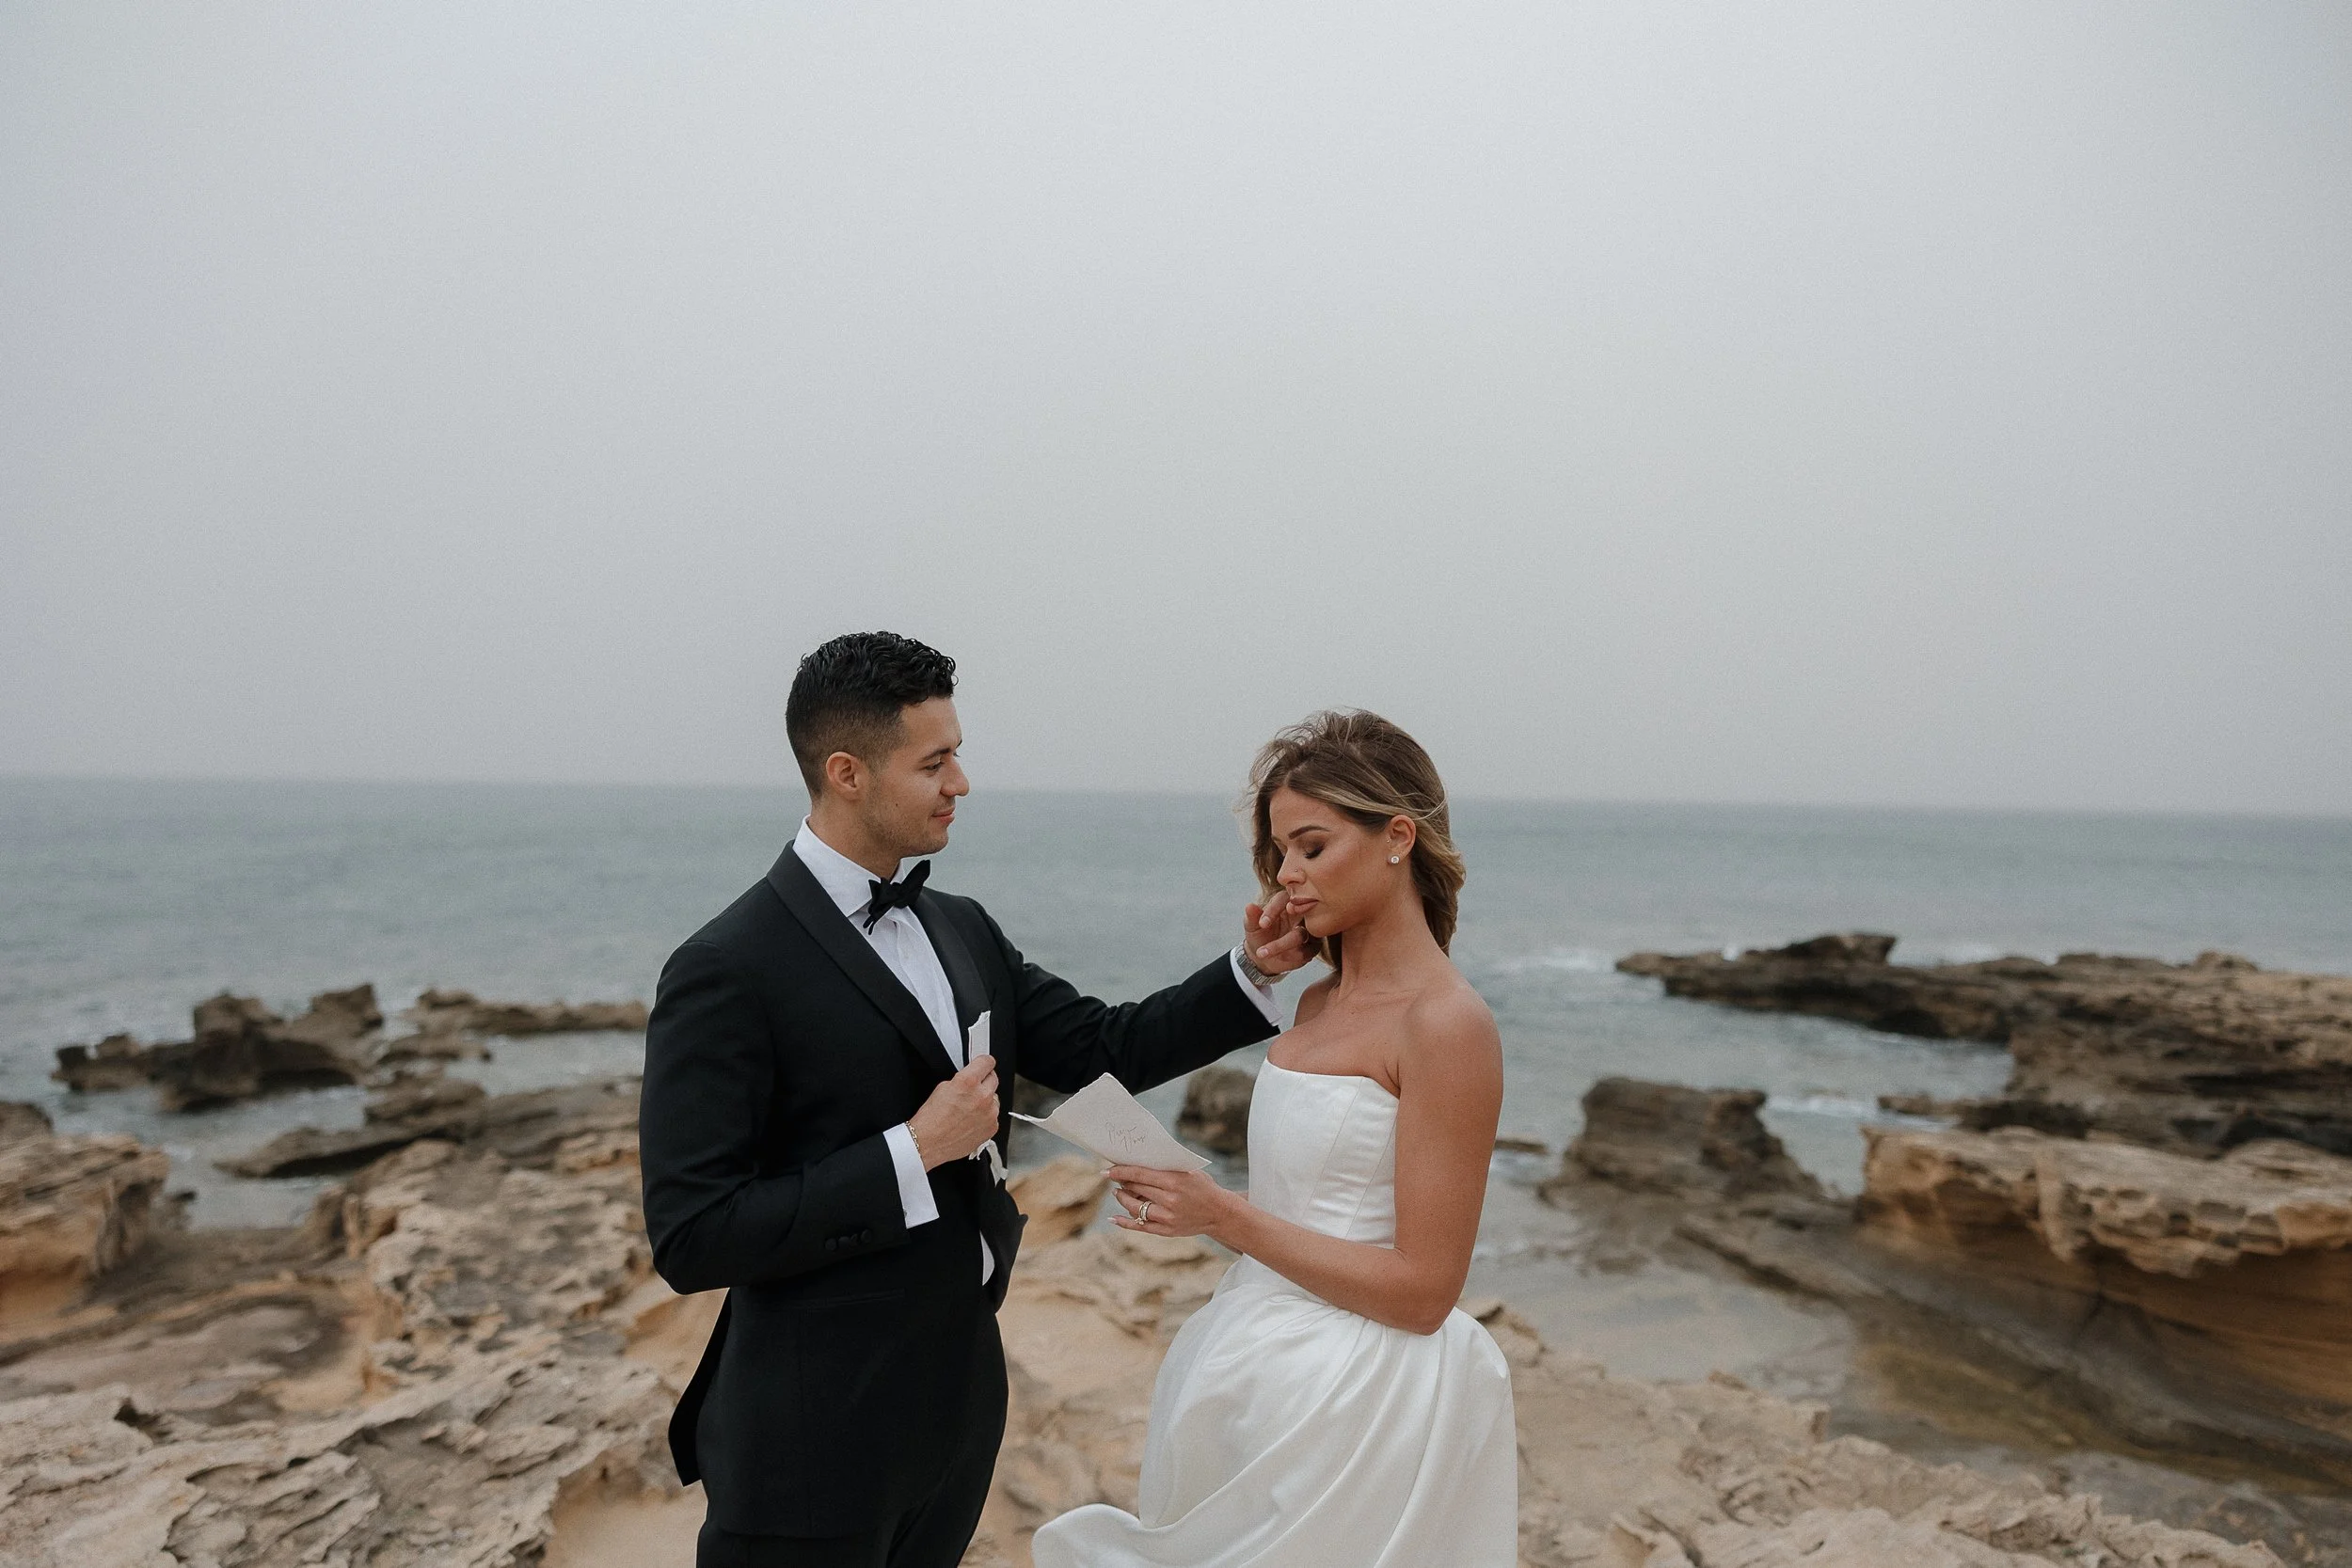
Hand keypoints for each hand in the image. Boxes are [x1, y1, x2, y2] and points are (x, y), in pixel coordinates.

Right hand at [907, 1054, 998, 1168]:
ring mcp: (989, 1113)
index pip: (987, 1061)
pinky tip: (970, 1121)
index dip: (983, 1063)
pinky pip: (993, 1116)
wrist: (928, 1143)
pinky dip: (985, 1117)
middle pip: (993, 1079)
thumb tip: (972, 1077)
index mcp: (968, 1082)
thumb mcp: (942, 1087)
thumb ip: (963, 1079)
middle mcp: (982, 1096)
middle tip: (973, 1089)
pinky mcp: (992, 1127)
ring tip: (968, 1110)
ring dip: (985, 1101)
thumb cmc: (931, 1119)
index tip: (983, 1065)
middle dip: (984, 1081)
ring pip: (994, 1099)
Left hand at [1108, 1164, 1236, 1239]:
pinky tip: (1114, 1218)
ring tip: (1118, 1192)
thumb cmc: (1203, 1187)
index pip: (1140, 1174)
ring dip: (1122, 1199)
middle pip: (1136, 1189)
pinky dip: (1125, 1222)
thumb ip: (1166, 1168)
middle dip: (1121, 1182)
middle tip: (1113, 1177)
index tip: (1107, 1169)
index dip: (1121, 1171)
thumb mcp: (1189, 1172)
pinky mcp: (1167, 1230)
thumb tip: (1138, 1163)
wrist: (1221, 1213)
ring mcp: (1168, 1217)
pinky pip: (1141, 1227)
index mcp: (1175, 1181)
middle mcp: (1170, 1199)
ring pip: (1135, 1207)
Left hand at [1244, 889, 1311, 978]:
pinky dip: (1294, 955)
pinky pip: (1309, 950)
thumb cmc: (1259, 935)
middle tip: (1267, 935)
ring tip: (1263, 953)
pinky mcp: (1314, 945)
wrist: (1264, 957)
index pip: (1283, 898)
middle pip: (1299, 915)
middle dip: (1284, 926)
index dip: (1273, 910)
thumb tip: (1250, 906)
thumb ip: (1252, 917)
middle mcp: (1301, 912)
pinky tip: (1281, 957)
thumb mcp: (1252, 926)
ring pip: (1302, 935)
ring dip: (1282, 946)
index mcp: (1285, 902)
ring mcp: (1310, 928)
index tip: (1262, 924)